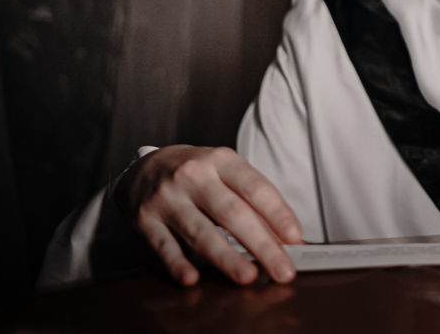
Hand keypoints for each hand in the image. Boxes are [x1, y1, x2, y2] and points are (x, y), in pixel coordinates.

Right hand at [115, 145, 301, 285]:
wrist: (144, 167)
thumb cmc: (197, 174)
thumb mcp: (226, 173)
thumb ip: (252, 201)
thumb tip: (285, 239)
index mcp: (221, 160)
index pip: (255, 188)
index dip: (277, 213)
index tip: (295, 238)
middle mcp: (194, 176)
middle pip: (232, 213)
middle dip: (261, 244)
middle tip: (282, 269)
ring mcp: (168, 198)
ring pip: (200, 231)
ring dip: (225, 257)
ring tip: (247, 276)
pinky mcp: (145, 219)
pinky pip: (163, 245)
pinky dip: (177, 263)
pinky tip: (191, 278)